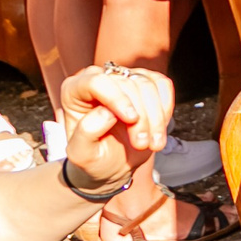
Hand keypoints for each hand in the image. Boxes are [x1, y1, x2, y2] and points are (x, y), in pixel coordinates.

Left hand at [57, 64, 174, 188]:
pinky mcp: (145, 82)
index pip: (97, 82)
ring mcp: (124, 78)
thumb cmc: (93, 158)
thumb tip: (106, 112)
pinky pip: (163, 85)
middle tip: (142, 144)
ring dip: (156, 117)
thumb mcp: (81, 155)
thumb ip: (86, 133)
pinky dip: (166, 108)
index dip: (117, 98)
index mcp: (74, 90)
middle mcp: (98, 78)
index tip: (132, 120)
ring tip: (152, 143)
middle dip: (141, 116)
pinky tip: (158, 129)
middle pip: (128, 84)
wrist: (112, 163)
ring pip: (148, 85)